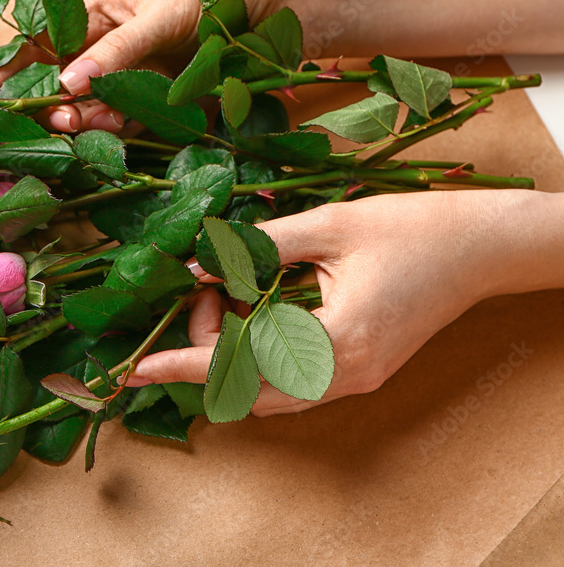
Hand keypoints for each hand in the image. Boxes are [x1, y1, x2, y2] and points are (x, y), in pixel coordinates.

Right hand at [0, 0, 200, 132]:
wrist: (267, 11)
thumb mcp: (160, 15)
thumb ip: (117, 50)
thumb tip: (69, 83)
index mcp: (92, 15)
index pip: (38, 42)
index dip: (11, 68)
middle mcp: (100, 50)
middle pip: (56, 85)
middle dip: (50, 104)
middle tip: (57, 118)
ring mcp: (122, 80)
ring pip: (85, 110)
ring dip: (84, 121)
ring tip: (94, 121)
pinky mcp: (147, 106)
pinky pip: (120, 124)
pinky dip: (116, 130)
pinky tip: (119, 125)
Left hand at [127, 190, 563, 415]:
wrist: (482, 247)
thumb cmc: (412, 228)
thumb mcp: (328, 225)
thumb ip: (256, 246)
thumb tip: (195, 263)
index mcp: (338, 343)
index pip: (239, 367)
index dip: (181, 365)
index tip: (134, 369)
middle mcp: (344, 376)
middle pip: (246, 387)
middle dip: (207, 344)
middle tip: (204, 285)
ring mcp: (354, 380)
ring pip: (267, 390)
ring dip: (232, 351)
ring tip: (224, 294)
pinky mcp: (358, 371)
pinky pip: (290, 381)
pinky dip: (258, 353)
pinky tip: (252, 308)